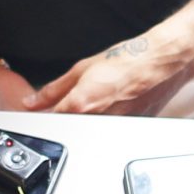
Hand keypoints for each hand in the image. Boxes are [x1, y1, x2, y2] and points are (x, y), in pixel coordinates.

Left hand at [28, 31, 193, 116]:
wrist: (161, 63)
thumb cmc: (126, 61)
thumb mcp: (81, 69)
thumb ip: (53, 89)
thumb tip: (32, 102)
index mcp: (80, 105)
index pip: (50, 122)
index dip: (43, 118)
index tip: (42, 112)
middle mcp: (96, 121)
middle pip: (71, 129)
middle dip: (67, 119)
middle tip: (82, 98)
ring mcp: (114, 129)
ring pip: (90, 131)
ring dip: (90, 119)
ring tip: (104, 97)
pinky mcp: (128, 131)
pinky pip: (110, 131)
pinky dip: (108, 120)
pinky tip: (116, 104)